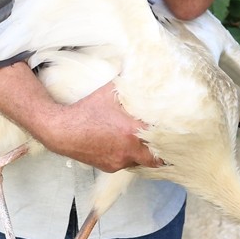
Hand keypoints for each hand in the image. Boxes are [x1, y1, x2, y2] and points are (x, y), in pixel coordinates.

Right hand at [42, 82, 162, 172]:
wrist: (60, 130)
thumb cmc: (85, 109)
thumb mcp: (110, 92)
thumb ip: (129, 84)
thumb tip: (143, 71)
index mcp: (133, 132)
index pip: (163, 142)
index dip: (173, 141)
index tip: (179, 136)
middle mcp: (128, 151)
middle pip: (156, 160)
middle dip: (160, 152)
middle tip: (165, 143)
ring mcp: (118, 161)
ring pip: (138, 161)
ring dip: (141, 153)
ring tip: (140, 140)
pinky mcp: (108, 167)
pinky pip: (124, 163)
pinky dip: (126, 155)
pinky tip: (120, 143)